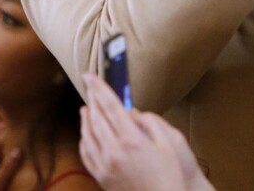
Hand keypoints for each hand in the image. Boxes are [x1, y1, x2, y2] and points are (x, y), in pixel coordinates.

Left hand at [80, 74, 209, 190]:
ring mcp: (105, 166)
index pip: (110, 106)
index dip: (98, 88)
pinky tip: (86, 135)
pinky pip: (87, 156)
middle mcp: (114, 152)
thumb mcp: (167, 142)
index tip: (89, 76)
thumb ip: (149, 122)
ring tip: (86, 108)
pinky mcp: (102, 178)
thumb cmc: (169, 174)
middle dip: (92, 99)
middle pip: (96, 118)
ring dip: (85, 119)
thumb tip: (132, 112)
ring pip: (87, 136)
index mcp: (131, 139)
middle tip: (89, 86)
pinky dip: (84, 141)